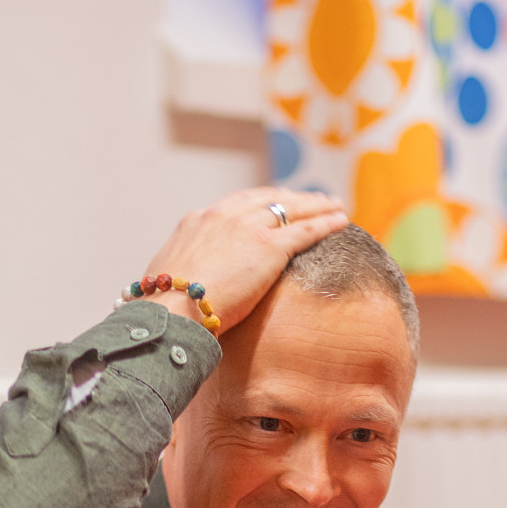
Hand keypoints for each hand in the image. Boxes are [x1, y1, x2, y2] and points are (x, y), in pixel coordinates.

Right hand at [143, 187, 347, 334]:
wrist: (171, 310)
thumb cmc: (164, 308)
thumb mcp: (167, 278)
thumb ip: (183, 273)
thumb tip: (181, 287)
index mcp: (198, 220)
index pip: (237, 202)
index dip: (261, 202)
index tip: (275, 203)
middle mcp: (223, 215)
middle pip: (267, 198)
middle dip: (292, 197)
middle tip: (312, 199)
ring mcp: (247, 228)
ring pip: (291, 208)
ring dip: (316, 205)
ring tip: (335, 205)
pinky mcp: (268, 247)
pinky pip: (305, 229)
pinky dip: (326, 222)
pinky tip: (342, 220)